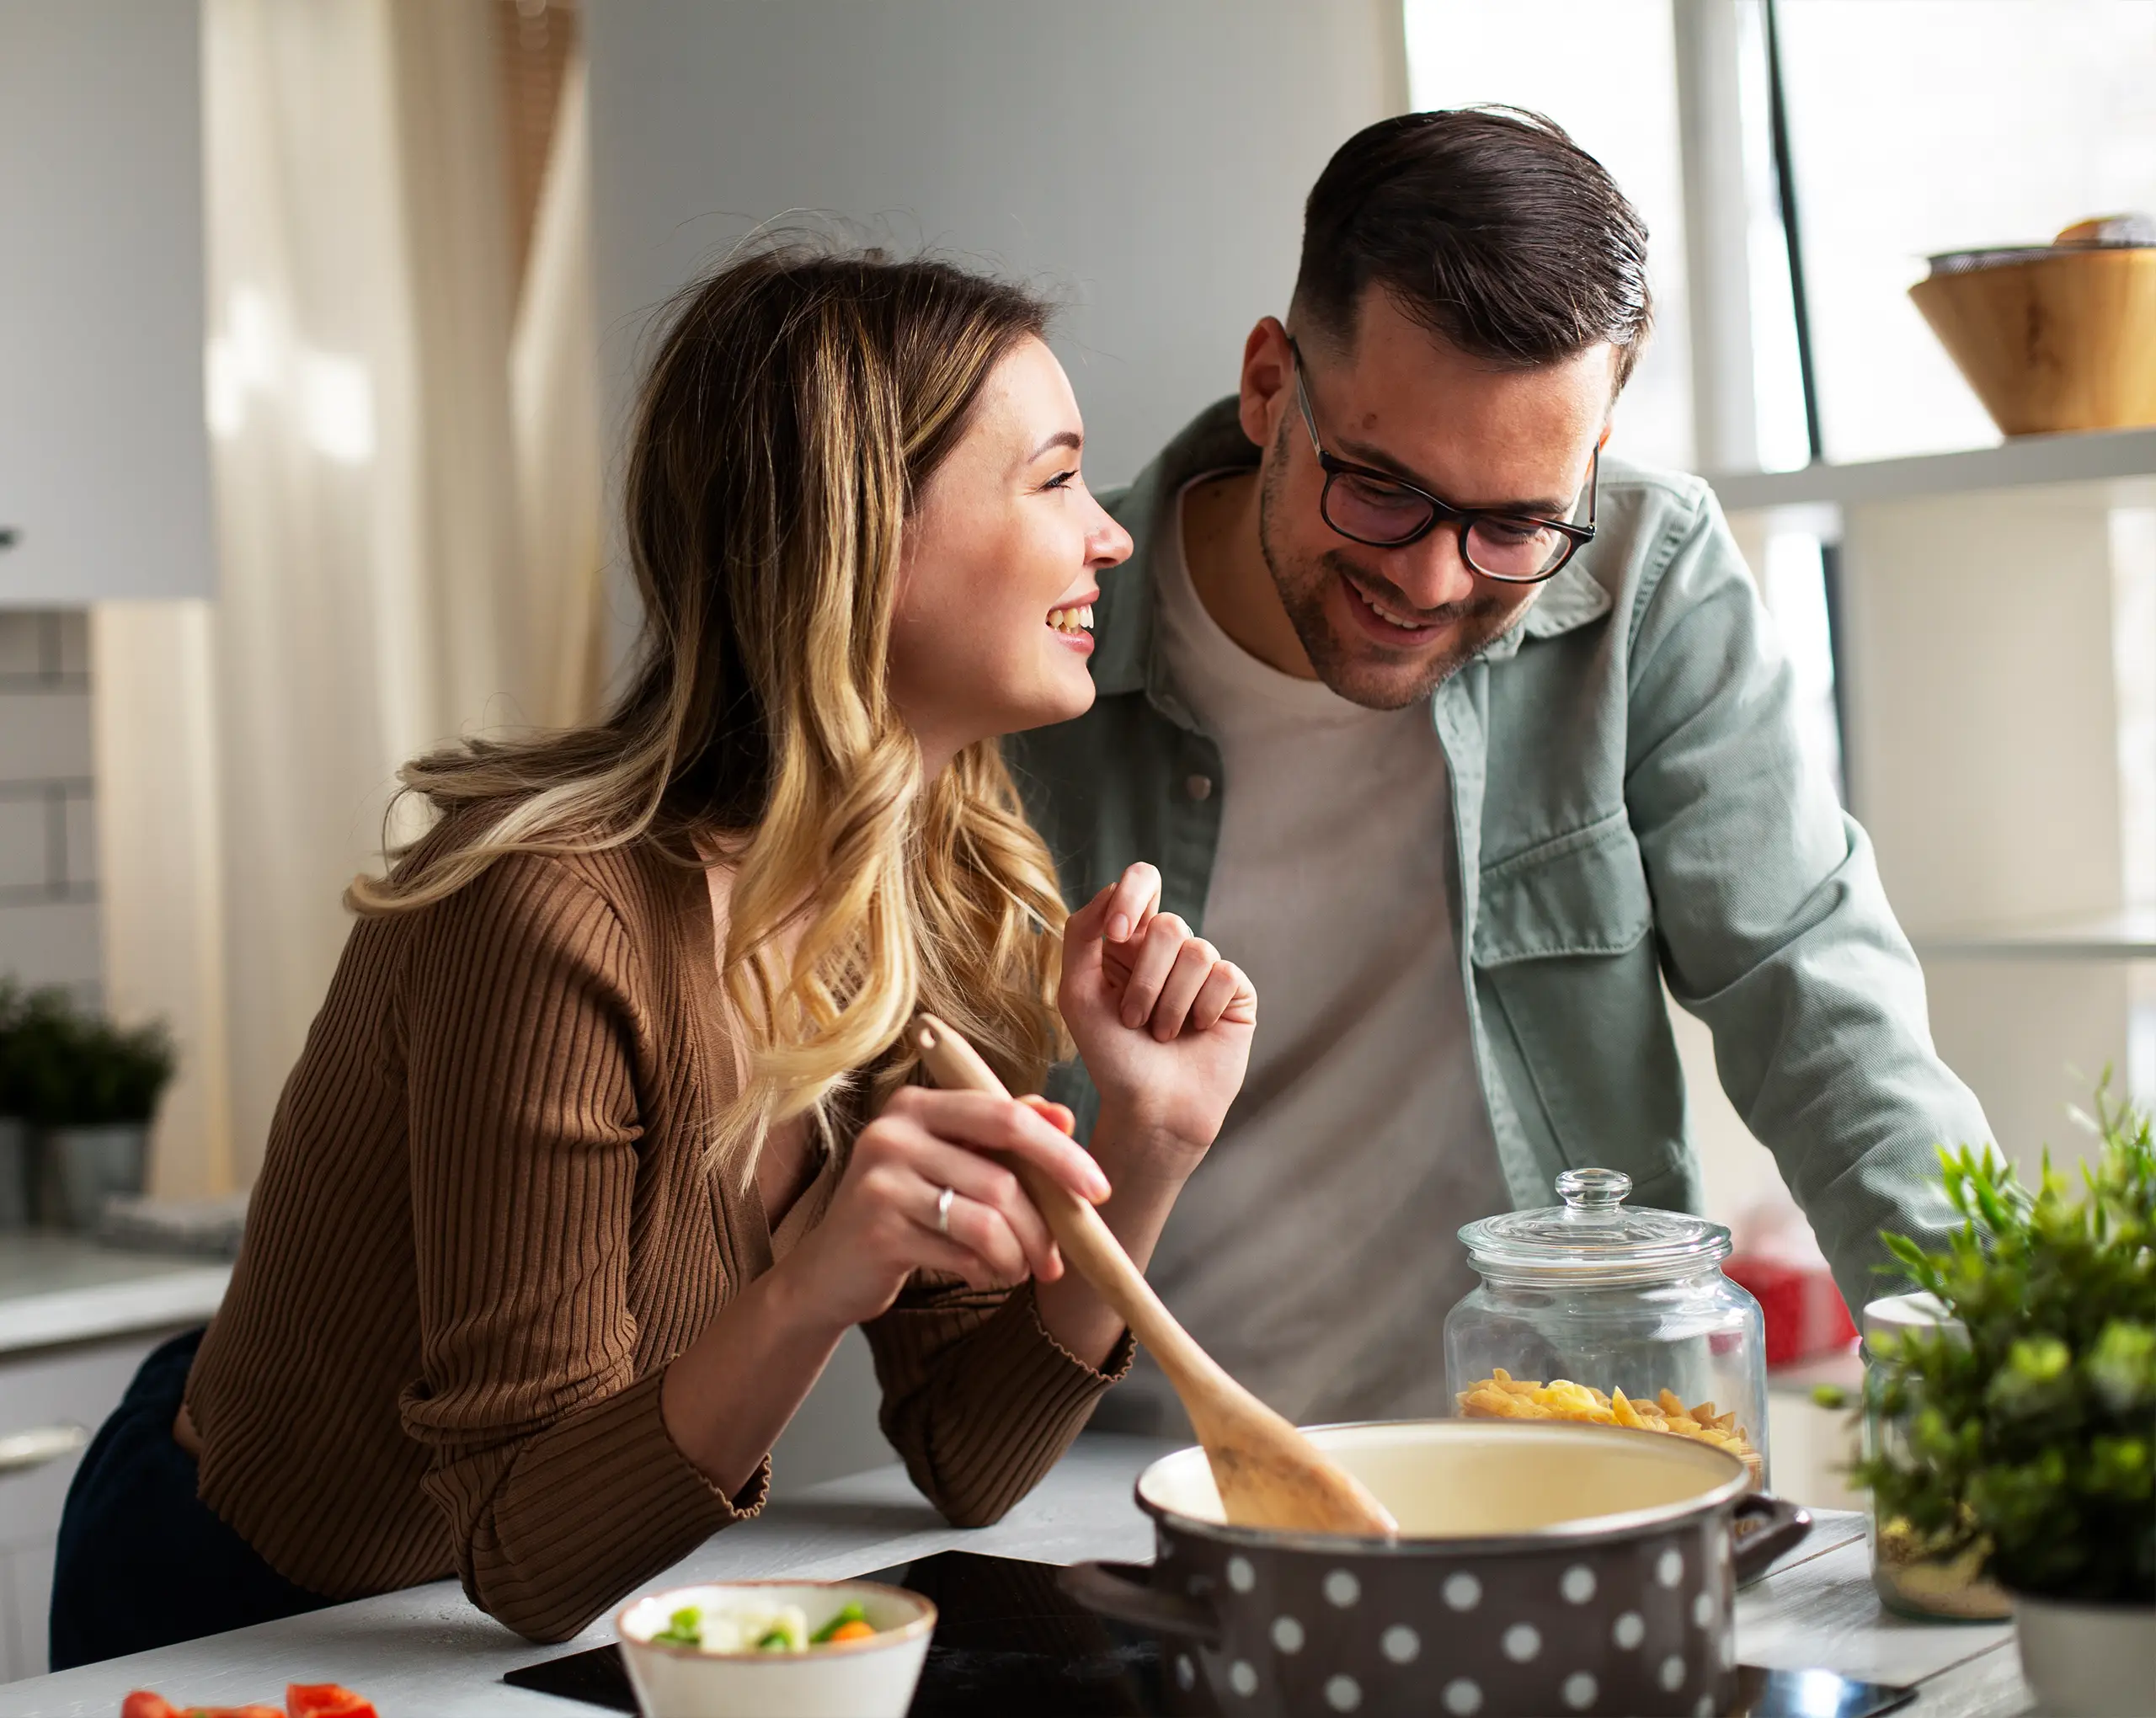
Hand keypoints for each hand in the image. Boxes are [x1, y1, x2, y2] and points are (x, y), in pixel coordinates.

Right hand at [779, 1087, 1111, 1331]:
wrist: (832, 1268)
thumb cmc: (905, 1208)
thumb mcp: (951, 1161)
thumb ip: (1002, 1135)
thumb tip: (1063, 1117)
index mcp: (917, 1104)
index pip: (1006, 1115)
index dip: (1060, 1153)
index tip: (1098, 1190)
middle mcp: (893, 1131)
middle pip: (1003, 1177)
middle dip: (1043, 1225)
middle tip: (1058, 1260)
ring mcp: (880, 1180)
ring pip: (988, 1221)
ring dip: (1016, 1257)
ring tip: (1016, 1270)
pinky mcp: (877, 1229)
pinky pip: (962, 1253)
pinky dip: (987, 1271)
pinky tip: (982, 1273)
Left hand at [1058, 862, 1256, 1176]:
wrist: (1152, 1110)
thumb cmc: (1111, 1057)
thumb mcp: (1078, 995)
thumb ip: (1082, 935)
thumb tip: (1112, 889)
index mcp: (1129, 941)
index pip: (1142, 880)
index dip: (1133, 897)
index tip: (1118, 933)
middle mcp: (1169, 949)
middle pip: (1169, 924)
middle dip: (1145, 979)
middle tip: (1134, 1020)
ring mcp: (1205, 968)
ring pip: (1197, 951)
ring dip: (1170, 1003)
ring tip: (1162, 1034)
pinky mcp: (1235, 991)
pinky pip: (1224, 974)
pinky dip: (1202, 1010)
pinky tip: (1197, 1032)